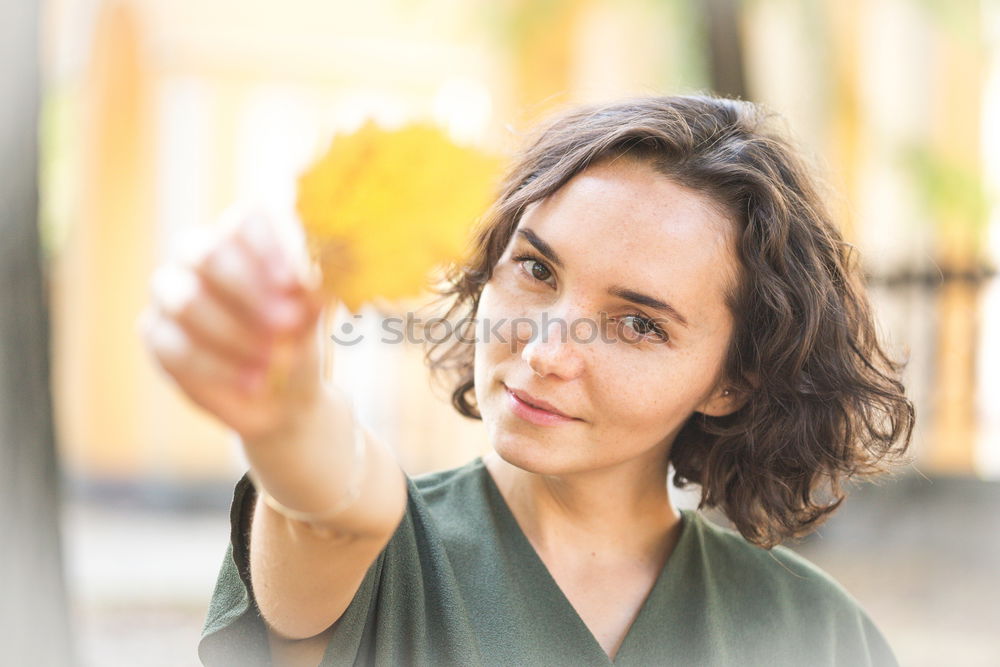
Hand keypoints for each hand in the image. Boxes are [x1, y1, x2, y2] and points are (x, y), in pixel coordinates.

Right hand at [138, 208, 326, 441]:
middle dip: (249, 290)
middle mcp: (199, 256)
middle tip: (287, 324)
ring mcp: (171, 293)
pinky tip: (253, 383)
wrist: (285, 395)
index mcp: (244, 238)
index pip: (246, 221)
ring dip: (235, 334)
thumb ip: (310, 294)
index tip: (293, 282)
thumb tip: (307, 281)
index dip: (267, 247)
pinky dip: (218, 368)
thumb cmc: (299, 339)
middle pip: (208, 253)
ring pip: (186, 301)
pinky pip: (175, 347)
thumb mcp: (313, 316)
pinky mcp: (157, 335)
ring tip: (274, 361)